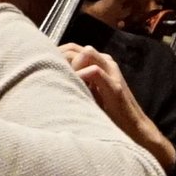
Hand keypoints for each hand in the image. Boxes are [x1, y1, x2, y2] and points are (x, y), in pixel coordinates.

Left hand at [58, 43, 175, 168]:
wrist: (133, 128)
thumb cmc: (108, 113)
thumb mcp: (89, 92)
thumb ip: (77, 81)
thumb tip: (54, 78)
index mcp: (99, 62)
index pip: (73, 48)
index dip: (56, 54)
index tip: (42, 67)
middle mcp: (106, 62)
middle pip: (76, 47)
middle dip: (59, 57)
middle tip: (47, 73)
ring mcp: (112, 73)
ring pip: (87, 53)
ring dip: (71, 64)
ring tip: (60, 78)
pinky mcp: (114, 87)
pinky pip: (95, 71)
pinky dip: (81, 75)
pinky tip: (72, 86)